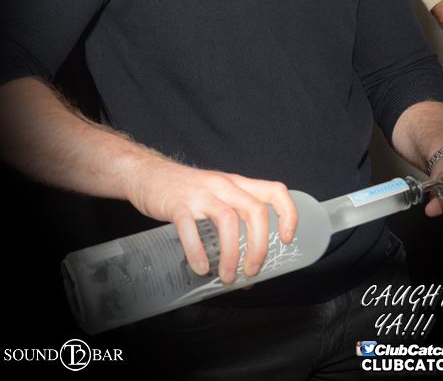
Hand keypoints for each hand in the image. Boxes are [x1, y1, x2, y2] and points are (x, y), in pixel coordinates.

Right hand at [127, 157, 297, 283]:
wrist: (147, 174)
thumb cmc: (185, 191)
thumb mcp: (215, 196)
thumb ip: (232, 226)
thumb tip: (247, 273)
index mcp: (237, 184)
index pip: (275, 190)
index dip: (288, 214)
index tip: (287, 239)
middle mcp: (223, 185)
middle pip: (255, 211)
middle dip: (259, 246)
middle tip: (252, 271)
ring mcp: (200, 193)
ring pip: (227, 220)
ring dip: (231, 254)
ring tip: (227, 277)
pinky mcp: (177, 203)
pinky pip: (190, 228)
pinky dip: (197, 252)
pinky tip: (200, 268)